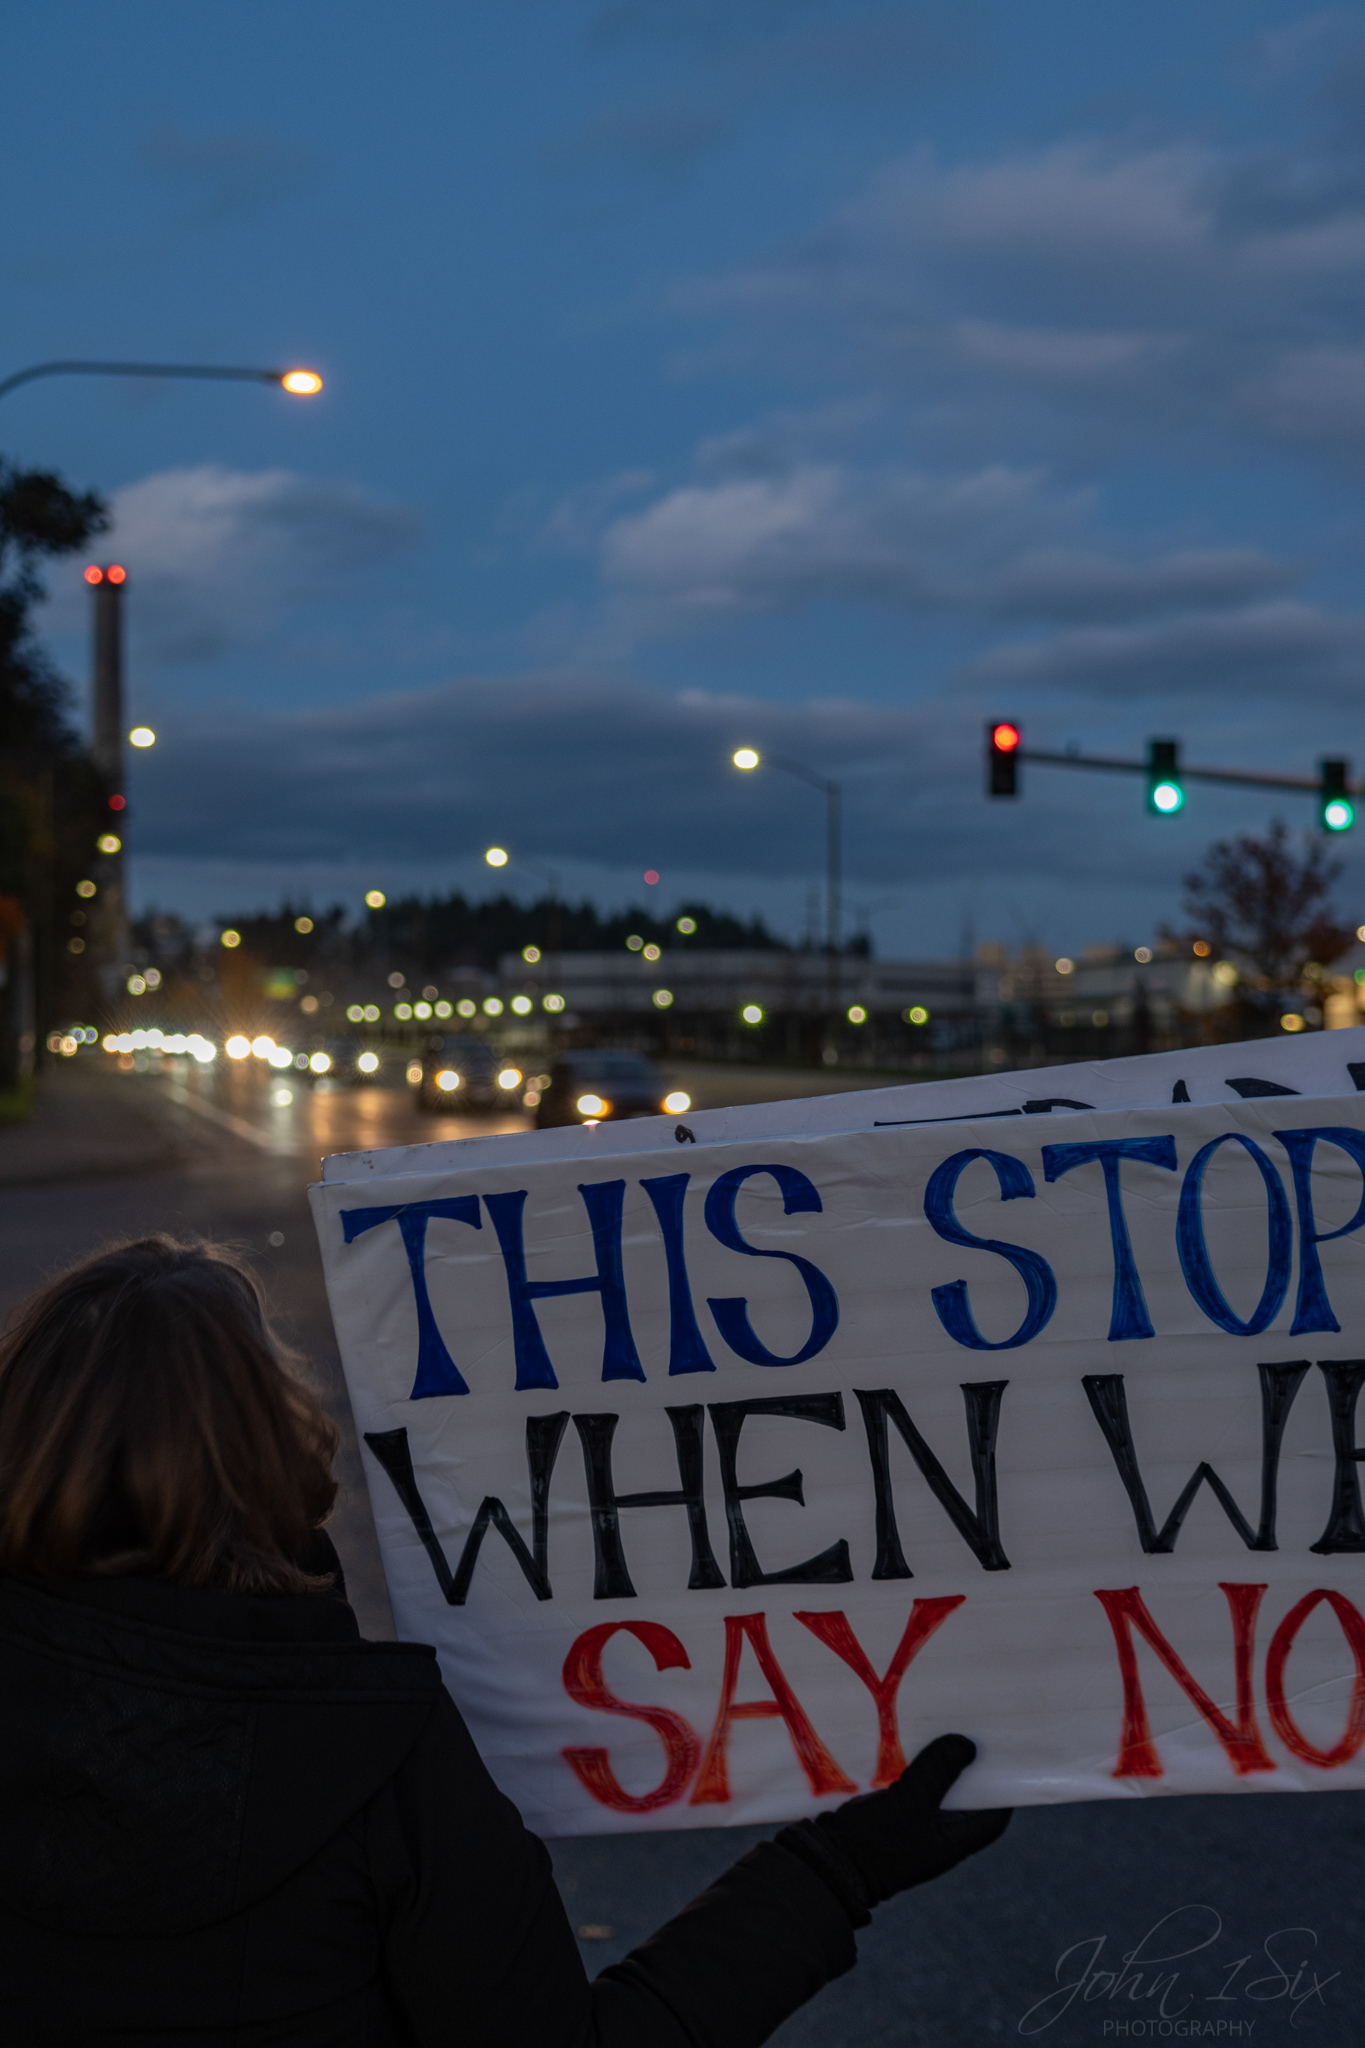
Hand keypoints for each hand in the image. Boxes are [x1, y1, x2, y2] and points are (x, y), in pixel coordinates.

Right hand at [813, 1734, 1010, 1908]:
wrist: (825, 1865)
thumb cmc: (875, 1842)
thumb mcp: (911, 1803)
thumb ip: (939, 1772)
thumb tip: (967, 1746)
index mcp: (950, 1844)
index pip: (991, 1819)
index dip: (1000, 1790)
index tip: (1000, 1756)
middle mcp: (933, 1838)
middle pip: (960, 1799)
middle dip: (962, 1767)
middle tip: (963, 1730)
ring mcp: (908, 1829)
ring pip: (930, 1791)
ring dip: (931, 1764)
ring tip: (933, 1729)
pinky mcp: (884, 1818)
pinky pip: (904, 1789)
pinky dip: (905, 1768)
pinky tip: (899, 1745)